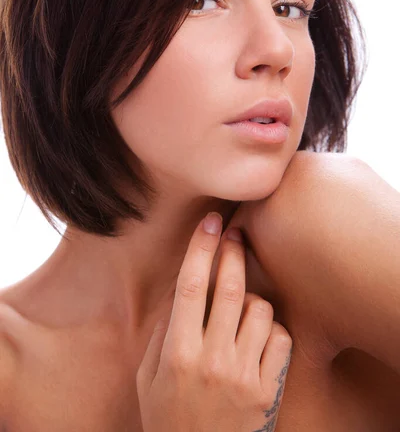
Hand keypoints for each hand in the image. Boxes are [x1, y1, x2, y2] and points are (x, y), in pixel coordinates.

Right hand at [136, 212, 291, 430]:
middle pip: (229, 288)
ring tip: (241, 309)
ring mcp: (244, 376)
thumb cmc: (168, 418)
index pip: (189, 285)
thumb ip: (162, 332)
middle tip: (235, 233)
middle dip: (233, 252)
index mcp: (177, 353)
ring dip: (252, 299)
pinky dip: (272, 329)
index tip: (210, 222)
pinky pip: (281, 338)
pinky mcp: (268, 390)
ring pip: (260, 309)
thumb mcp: (147, 378)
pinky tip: (259, 337)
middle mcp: (212, 360)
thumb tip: (181, 289)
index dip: (200, 247)